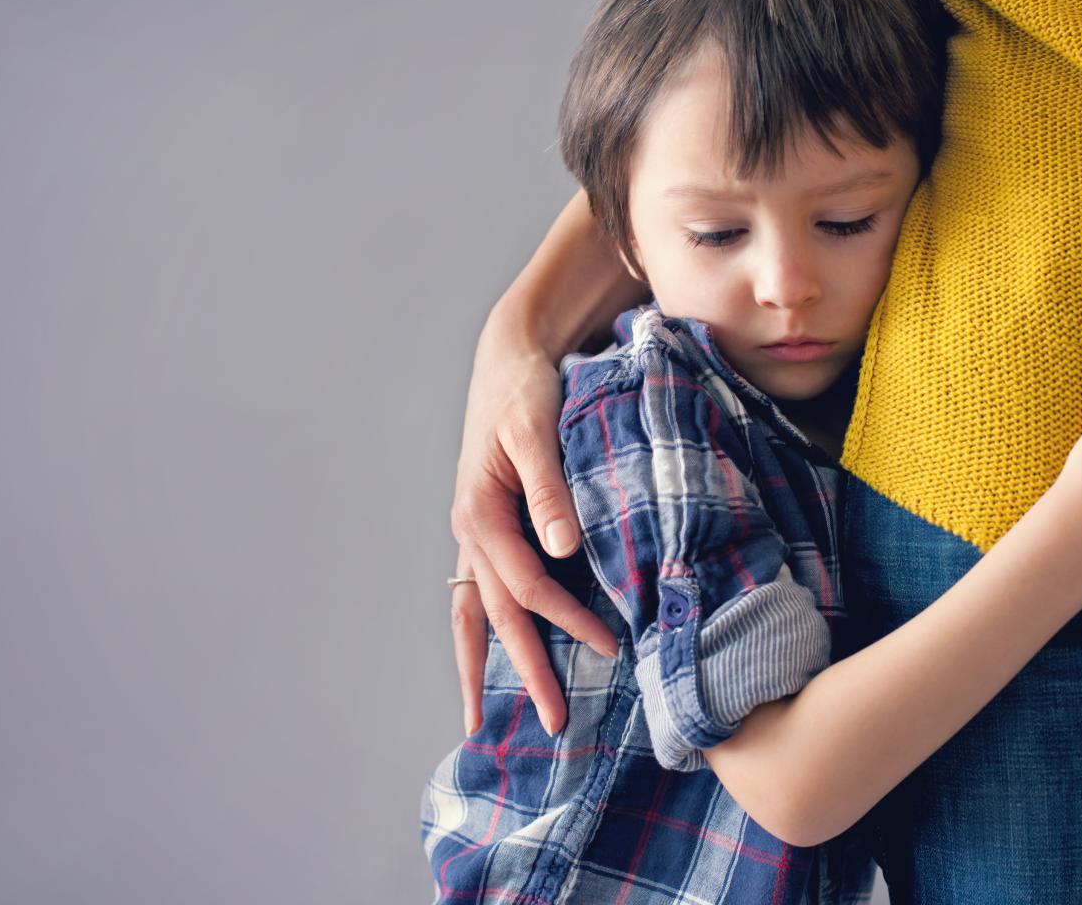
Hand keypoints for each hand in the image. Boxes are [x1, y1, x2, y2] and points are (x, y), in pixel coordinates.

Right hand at [449, 312, 617, 736]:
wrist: (509, 357)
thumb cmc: (526, 389)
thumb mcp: (536, 431)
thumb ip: (549, 489)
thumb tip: (561, 549)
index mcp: (479, 513)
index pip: (525, 585)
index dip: (566, 620)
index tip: (610, 646)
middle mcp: (471, 532)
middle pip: (495, 616)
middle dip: (522, 671)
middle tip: (552, 724)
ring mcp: (475, 535)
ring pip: (474, 614)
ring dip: (484, 665)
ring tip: (484, 719)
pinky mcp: (488, 530)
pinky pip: (481, 593)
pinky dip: (486, 631)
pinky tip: (495, 659)